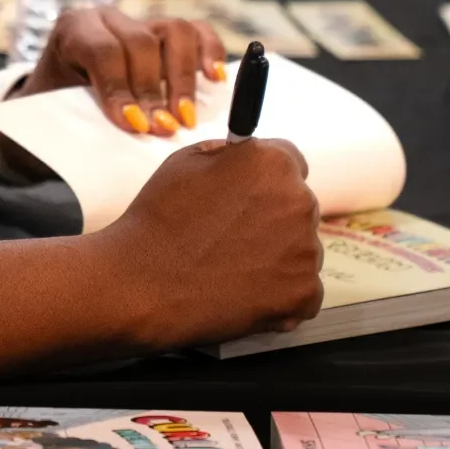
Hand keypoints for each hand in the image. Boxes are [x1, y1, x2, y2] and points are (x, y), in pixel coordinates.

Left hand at [18, 5, 227, 135]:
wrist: (54, 94)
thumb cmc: (56, 106)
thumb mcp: (57, 108)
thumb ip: (85, 116)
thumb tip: (128, 135)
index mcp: (74, 29)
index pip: (104, 52)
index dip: (120, 89)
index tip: (135, 125)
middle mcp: (108, 17)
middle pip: (141, 43)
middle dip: (154, 91)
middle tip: (163, 129)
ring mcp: (141, 20)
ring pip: (175, 31)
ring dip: (183, 79)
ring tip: (186, 118)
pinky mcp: (166, 31)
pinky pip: (197, 32)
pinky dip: (210, 53)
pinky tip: (215, 81)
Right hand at [99, 136, 323, 350]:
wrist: (143, 284)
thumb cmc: (158, 220)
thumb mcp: (186, 161)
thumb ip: (229, 155)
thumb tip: (247, 156)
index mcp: (272, 163)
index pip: (291, 162)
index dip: (265, 179)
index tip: (250, 196)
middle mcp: (299, 202)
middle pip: (297, 207)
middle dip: (272, 218)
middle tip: (233, 237)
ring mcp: (307, 251)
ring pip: (301, 249)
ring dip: (278, 256)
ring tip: (233, 268)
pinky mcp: (304, 294)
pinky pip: (302, 290)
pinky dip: (280, 294)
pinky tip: (243, 292)